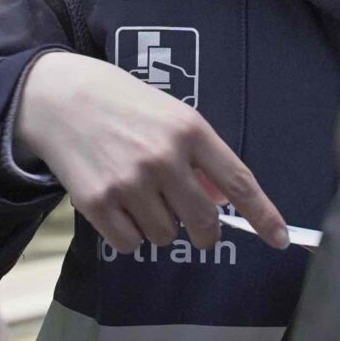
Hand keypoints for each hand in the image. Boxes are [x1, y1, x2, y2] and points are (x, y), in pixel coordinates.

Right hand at [15, 52, 291, 253]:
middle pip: (204, 222)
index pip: (238, 182)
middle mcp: (163, 157)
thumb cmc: (123, 104)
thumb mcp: (171, 116)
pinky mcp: (97, 202)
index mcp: (190, 130)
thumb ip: (200, 157)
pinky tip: (117, 207)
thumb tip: (224, 202)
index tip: (281, 240)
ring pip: (166, 236)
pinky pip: (130, 244)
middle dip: (205, 233)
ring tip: (139, 196)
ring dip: (159, 227)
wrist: (59, 96)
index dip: (263, 215)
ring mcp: (129, 182)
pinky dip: (129, 235)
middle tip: (196, 227)